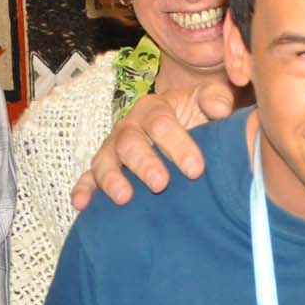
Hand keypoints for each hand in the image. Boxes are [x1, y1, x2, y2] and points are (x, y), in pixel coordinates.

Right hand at [70, 81, 234, 210]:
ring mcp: (113, 149)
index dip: (177, 145)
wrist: (182, 129)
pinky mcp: (103, 170)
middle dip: (144, 163)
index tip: (196, 169)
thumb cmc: (196, 118)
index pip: (161, 123)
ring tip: (124, 197)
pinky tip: (81, 205)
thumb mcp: (207, 103)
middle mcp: (129, 127)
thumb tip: (222, 109)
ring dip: (112, 179)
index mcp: (155, 109)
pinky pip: (88, 178)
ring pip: (105, 160)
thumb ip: (216, 99)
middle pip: (130, 142)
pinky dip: (83, 190)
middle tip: (161, 184)